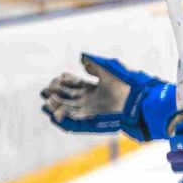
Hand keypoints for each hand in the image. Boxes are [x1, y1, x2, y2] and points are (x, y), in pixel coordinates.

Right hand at [40, 53, 169, 141]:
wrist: (137, 99)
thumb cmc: (125, 82)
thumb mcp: (107, 68)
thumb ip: (93, 64)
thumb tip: (81, 59)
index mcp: (95, 88)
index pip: (74, 85)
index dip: (64, 82)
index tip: (58, 78)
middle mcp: (92, 100)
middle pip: (69, 98)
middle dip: (56, 95)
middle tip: (46, 91)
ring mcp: (93, 110)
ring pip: (70, 109)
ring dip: (57, 107)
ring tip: (46, 104)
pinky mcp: (94, 120)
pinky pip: (76, 122)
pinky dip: (65, 120)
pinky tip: (55, 116)